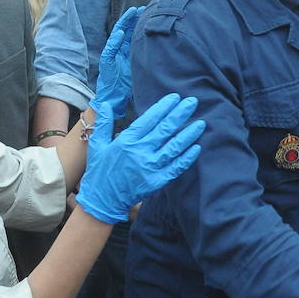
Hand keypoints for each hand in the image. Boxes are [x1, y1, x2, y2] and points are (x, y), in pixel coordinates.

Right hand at [75, 92, 204, 223]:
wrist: (101, 200)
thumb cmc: (100, 171)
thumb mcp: (97, 144)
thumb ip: (104, 123)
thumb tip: (105, 103)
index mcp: (127, 141)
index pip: (149, 119)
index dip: (163, 107)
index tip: (175, 98)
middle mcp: (140, 152)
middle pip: (165, 130)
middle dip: (180, 114)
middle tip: (193, 102)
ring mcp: (149, 167)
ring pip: (173, 147)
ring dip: (188, 134)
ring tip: (201, 123)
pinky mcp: (156, 181)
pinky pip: (176, 168)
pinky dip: (187, 158)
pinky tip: (197, 148)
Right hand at [94, 6, 143, 120]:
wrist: (114, 100)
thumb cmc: (127, 87)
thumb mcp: (141, 71)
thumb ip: (148, 61)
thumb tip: (166, 54)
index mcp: (128, 52)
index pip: (134, 34)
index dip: (141, 23)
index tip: (150, 13)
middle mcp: (120, 51)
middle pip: (127, 30)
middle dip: (133, 18)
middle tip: (142, 7)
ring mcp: (112, 55)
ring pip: (118, 34)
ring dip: (124, 23)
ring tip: (131, 12)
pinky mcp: (106, 62)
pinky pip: (110, 49)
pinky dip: (115, 40)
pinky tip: (121, 32)